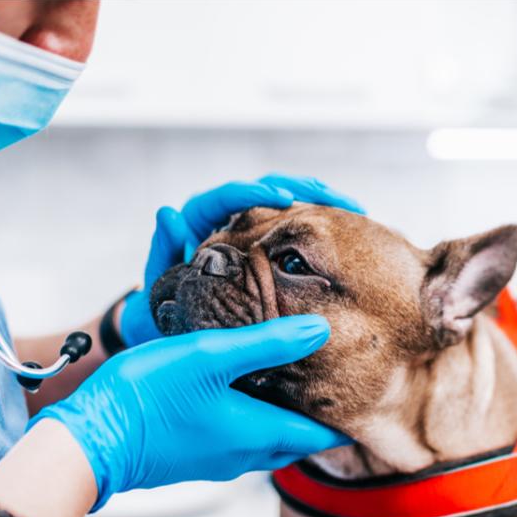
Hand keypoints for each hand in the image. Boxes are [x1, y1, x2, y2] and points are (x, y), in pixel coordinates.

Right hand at [32, 315, 349, 509]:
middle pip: (296, 442)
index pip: (320, 436)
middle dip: (314, 419)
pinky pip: (237, 441)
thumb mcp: (212, 357)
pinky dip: (251, 419)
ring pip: (266, 441)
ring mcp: (216, 460)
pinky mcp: (192, 456)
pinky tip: (239, 391)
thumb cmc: (149, 397)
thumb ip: (269, 342)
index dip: (342, 418)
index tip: (359, 395)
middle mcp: (244, 456)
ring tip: (289, 382)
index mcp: (259, 434)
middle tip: (328, 385)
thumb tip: (321, 330)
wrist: (90, 441)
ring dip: (282, 418)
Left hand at [119, 174, 362, 347]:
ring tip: (357, 212)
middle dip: (306, 189)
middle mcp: (229, 217)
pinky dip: (322, 227)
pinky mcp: (268, 247)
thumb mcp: (161, 281)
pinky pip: (297, 229)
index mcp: (200, 218)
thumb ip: (164, 251)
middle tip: (340, 200)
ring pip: (291, 203)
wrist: (168, 330)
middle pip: (270, 187)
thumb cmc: (159, 310)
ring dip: (323, 203)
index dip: (256, 192)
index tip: (283, 199)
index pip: (229, 195)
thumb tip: (167, 212)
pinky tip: (351, 233)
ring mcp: (251, 230)